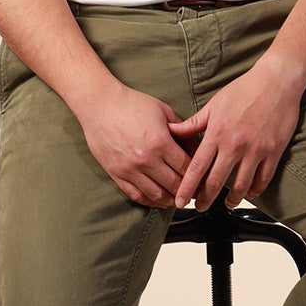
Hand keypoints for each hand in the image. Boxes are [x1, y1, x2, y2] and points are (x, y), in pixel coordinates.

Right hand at [78, 83, 194, 206]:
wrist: (100, 104)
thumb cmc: (132, 104)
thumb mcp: (164, 111)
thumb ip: (183, 131)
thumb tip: (199, 149)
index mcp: (160, 142)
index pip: (187, 167)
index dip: (199, 175)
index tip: (205, 178)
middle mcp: (145, 159)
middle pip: (175, 184)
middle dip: (189, 190)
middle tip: (196, 191)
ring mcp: (129, 169)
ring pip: (157, 195)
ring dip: (171, 200)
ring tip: (179, 198)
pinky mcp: (116, 174)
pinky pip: (136, 195)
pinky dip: (151, 202)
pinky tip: (159, 200)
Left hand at [167, 64, 303, 210]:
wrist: (276, 81)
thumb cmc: (244, 89)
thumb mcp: (214, 104)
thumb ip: (193, 123)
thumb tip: (172, 131)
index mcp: (217, 133)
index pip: (196, 167)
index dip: (187, 187)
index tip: (180, 201)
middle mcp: (235, 144)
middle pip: (216, 182)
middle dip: (205, 199)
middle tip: (200, 206)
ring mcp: (255, 150)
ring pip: (241, 186)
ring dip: (232, 199)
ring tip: (226, 204)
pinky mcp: (273, 151)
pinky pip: (263, 179)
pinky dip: (255, 190)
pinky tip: (249, 193)